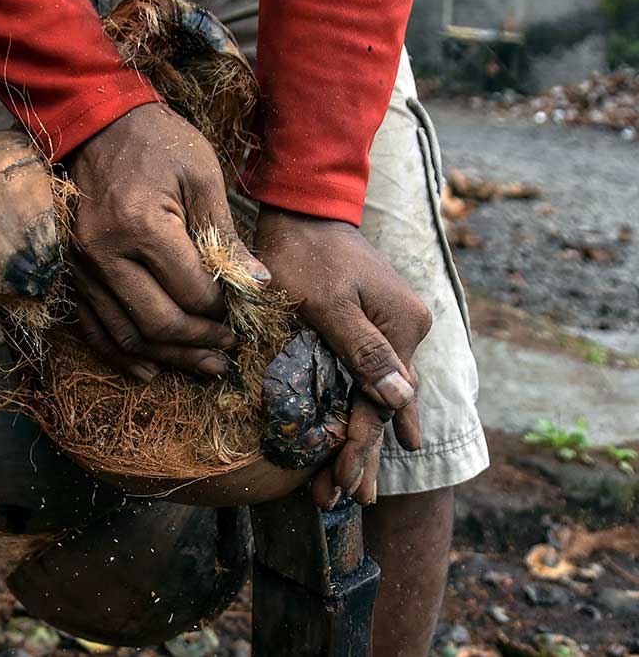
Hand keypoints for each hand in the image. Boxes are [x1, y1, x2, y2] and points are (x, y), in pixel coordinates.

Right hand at [67, 103, 268, 380]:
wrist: (94, 123)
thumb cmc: (155, 142)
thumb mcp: (202, 177)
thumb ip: (226, 236)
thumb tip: (257, 285)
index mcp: (141, 225)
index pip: (190, 292)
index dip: (221, 311)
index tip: (239, 311)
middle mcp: (103, 253)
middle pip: (157, 323)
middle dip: (199, 343)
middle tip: (228, 351)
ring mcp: (80, 267)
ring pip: (126, 335)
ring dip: (168, 359)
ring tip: (203, 366)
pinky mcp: (70, 273)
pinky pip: (93, 327)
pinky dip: (122, 355)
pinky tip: (151, 370)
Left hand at [255, 206, 431, 506]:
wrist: (305, 210)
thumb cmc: (307, 254)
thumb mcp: (329, 303)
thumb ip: (363, 350)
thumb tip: (402, 399)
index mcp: (403, 328)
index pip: (380, 403)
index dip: (360, 448)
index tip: (342, 487)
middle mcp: (407, 333)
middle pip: (383, 407)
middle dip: (361, 455)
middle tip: (346, 501)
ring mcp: (392, 330)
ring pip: (377, 397)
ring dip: (363, 440)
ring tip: (353, 487)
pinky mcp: (373, 327)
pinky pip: (368, 379)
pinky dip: (360, 410)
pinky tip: (377, 437)